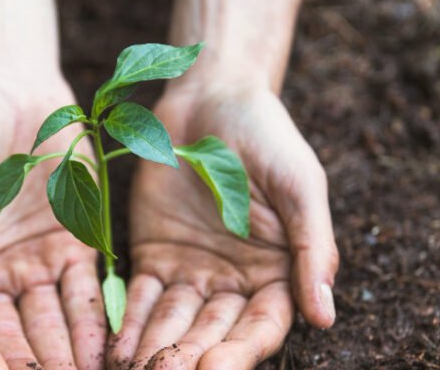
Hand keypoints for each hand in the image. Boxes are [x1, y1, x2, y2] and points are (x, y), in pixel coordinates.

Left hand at [107, 80, 338, 369]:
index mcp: (277, 273)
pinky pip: (141, 297)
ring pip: (174, 324)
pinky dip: (128, 322)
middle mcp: (234, 282)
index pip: (261, 326)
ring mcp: (191, 271)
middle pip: (213, 334)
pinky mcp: (153, 255)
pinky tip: (114, 348)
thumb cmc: (268, 137)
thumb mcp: (300, 186)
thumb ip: (313, 249)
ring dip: (155, 349)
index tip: (215, 368)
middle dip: (189, 359)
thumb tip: (326, 317)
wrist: (213, 96)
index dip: (239, 352)